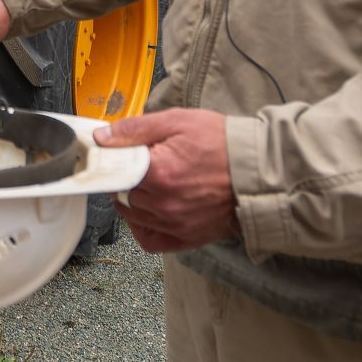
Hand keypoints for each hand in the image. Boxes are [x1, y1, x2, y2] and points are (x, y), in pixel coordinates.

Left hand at [95, 110, 238, 251]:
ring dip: (132, 200)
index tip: (113, 154)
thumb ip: (135, 129)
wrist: (259, 170)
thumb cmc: (222, 143)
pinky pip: (150, 240)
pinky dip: (142, 228)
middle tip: (138, 164)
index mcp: (158, 172)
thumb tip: (102, 136)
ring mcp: (175, 224)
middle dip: (124, 177)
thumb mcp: (177, 121)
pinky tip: (147, 212)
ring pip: (132, 215)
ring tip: (148, 182)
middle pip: (121, 193)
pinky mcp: (187, 238)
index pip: (112, 171)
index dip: (110, 161)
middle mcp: (163, 203)